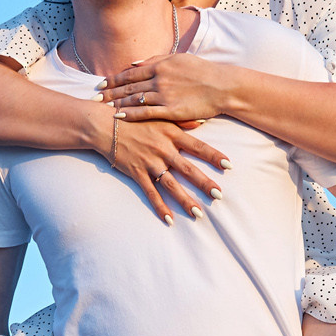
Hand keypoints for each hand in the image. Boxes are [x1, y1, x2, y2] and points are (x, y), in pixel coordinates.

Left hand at [101, 53, 235, 123]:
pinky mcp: (171, 110)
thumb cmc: (202, 71)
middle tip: (94, 97)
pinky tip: (119, 116)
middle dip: (110, 92)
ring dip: (116, 103)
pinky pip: (146, 112)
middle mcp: (159, 79)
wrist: (222, 86)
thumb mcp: (179, 59)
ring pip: (134, 99)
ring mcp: (164, 95)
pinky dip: (131, 114)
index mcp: (160, 65)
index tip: (101, 83)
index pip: (131, 73)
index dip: (114, 79)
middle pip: (128, 86)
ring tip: (102, 107)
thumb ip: (155, 60)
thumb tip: (134, 63)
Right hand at [107, 117, 227, 220]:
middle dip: (204, 183)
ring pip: (171, 185)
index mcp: (171, 134)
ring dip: (185, 200)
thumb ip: (181, 121)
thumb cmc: (135, 119)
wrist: (106, 125)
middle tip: (219, 195)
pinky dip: (160, 206)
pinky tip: (169, 219)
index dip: (213, 156)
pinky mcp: (136, 172)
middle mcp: (163, 149)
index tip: (229, 165)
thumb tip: (202, 123)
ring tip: (198, 213)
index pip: (198, 146)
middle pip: (188, 169)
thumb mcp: (160, 116)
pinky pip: (150, 192)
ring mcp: (149, 162)